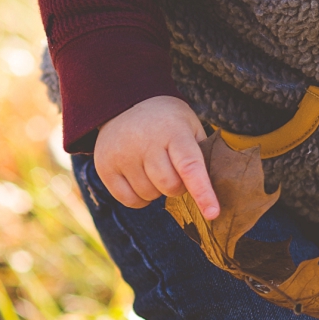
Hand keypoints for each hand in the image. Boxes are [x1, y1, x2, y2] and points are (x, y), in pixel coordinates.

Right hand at [92, 96, 217, 215]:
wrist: (124, 106)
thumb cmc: (168, 124)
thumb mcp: (191, 128)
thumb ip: (202, 156)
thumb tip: (214, 191)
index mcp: (174, 132)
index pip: (190, 166)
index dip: (203, 192)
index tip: (213, 213)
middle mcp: (145, 143)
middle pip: (169, 186)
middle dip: (178, 187)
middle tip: (175, 172)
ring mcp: (122, 155)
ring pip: (149, 195)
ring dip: (158, 191)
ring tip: (154, 169)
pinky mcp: (104, 167)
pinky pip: (129, 200)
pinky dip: (140, 199)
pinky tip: (141, 180)